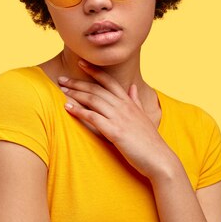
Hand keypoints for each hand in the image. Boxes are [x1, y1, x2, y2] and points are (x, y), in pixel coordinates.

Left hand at [58, 60, 176, 179]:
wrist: (159, 158)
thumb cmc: (150, 140)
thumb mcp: (143, 115)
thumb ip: (135, 100)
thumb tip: (132, 87)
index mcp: (129, 102)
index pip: (109, 81)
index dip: (94, 71)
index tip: (81, 63)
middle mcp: (123, 106)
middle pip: (96, 88)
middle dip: (78, 82)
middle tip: (62, 79)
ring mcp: (119, 118)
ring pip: (93, 100)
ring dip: (75, 93)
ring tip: (61, 89)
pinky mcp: (114, 131)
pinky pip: (92, 117)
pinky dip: (78, 111)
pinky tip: (67, 107)